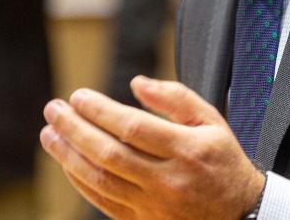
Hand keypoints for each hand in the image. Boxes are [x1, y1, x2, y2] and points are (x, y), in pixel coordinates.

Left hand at [40, 76, 264, 219]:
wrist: (239, 215)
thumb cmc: (222, 162)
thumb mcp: (212, 121)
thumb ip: (176, 98)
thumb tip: (137, 83)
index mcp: (187, 149)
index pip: (132, 127)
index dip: (100, 111)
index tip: (78, 96)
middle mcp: (169, 179)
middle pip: (110, 153)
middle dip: (75, 129)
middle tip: (53, 109)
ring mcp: (154, 205)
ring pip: (101, 179)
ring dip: (69, 155)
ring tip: (50, 134)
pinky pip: (103, 201)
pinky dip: (80, 181)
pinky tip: (67, 162)